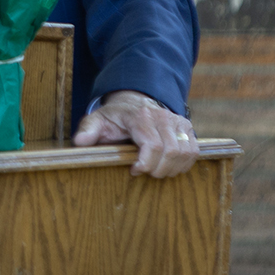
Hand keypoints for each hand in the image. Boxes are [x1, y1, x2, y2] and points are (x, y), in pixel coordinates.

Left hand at [73, 89, 197, 177]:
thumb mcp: (97, 120)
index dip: (146, 164)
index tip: (134, 170)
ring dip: (171, 168)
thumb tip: (80, 142)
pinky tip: (169, 165)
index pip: (153, 145)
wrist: (134, 102)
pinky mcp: (187, 127)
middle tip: (145, 173)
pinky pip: (194, 150)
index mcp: (140, 117)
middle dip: (158, 169)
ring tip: (156, 170)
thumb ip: (88, 130)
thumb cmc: (115, 116)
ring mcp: (177, 121)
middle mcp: (162, 117)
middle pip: (171, 152)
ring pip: (185, 153)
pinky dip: (184, 163)